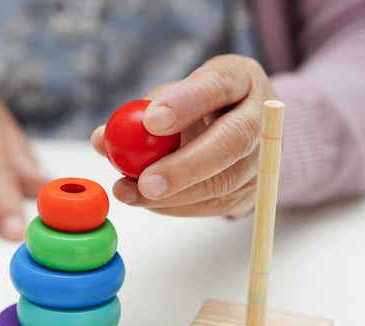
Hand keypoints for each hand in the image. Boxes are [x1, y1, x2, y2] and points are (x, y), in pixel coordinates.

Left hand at [91, 54, 277, 217]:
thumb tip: (100, 140)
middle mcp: (263, 116)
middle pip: (232, 142)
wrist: (240, 127)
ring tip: (131, 194)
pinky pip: (217, 206)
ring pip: (225, 182)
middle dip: (185, 166)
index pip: (218, 85)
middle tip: (145, 182)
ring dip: (174, 195)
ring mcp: (265, 157)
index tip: (151, 121)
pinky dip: (178, 207)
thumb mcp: (172, 96)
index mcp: (241, 78)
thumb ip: (139, 113)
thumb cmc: (197, 106)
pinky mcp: (254, 190)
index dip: (186, 103)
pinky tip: (150, 203)